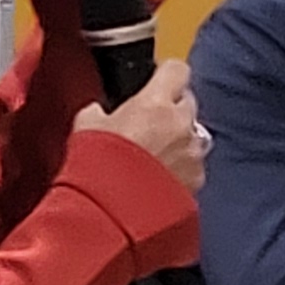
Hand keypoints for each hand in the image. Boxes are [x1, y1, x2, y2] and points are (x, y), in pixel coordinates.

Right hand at [78, 56, 203, 191]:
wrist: (110, 215)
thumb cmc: (96, 167)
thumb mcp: (87, 127)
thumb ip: (100, 111)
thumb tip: (100, 110)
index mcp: (156, 103)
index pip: (178, 70)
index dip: (167, 74)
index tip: (156, 81)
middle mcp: (182, 125)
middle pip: (189, 102)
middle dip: (173, 108)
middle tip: (152, 121)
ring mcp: (193, 154)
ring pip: (195, 135)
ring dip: (180, 139)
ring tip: (156, 155)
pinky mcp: (197, 182)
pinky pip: (195, 166)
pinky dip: (183, 168)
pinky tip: (162, 178)